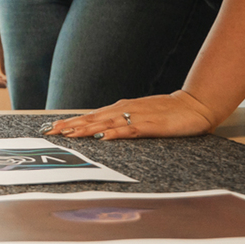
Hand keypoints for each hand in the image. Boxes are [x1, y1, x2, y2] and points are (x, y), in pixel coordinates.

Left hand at [43, 89, 219, 140]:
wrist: (194, 106)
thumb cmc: (167, 113)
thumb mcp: (139, 117)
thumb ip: (121, 124)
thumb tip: (101, 132)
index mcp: (119, 109)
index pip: (90, 116)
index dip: (70, 122)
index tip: (51, 128)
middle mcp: (124, 110)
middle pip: (92, 118)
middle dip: (70, 125)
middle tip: (50, 132)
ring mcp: (136, 117)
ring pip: (105, 123)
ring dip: (86, 129)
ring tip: (68, 134)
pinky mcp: (151, 125)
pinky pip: (129, 130)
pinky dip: (115, 133)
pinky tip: (103, 137)